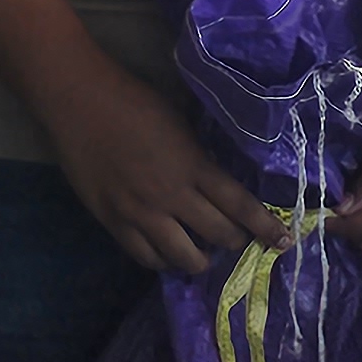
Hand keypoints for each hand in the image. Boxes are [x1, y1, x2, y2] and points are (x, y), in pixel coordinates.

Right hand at [35, 53, 281, 275]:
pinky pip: (145, 257)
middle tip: (237, 241)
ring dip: (200, 260)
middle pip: (218, 235)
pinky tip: (167, 255)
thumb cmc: (132, 101)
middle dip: (235, 242)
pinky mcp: (113, 221)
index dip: (265, 227)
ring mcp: (140, 213)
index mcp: (193, 166)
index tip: (283, 242)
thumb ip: (198, 159)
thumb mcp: (179, 125)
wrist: (79, 101)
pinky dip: (162, 261)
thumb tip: (216, 185)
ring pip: (183, 257)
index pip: (240, 206)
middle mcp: (172, 196)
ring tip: (202, 255)